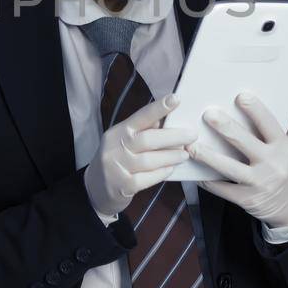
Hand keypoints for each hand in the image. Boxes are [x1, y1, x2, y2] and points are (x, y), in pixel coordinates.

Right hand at [84, 93, 197, 216]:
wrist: (95, 189)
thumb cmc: (116, 160)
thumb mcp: (123, 141)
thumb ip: (142, 131)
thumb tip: (165, 119)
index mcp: (117, 132)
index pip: (140, 117)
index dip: (158, 108)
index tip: (176, 98)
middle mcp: (115, 148)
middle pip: (148, 139)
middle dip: (173, 136)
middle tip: (192, 135)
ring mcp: (117, 168)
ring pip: (149, 160)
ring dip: (171, 156)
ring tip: (185, 154)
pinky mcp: (122, 186)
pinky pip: (147, 179)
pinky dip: (161, 173)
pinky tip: (171, 169)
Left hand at [187, 89, 287, 229]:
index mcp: (284, 148)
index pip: (269, 125)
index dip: (256, 110)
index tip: (241, 96)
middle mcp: (272, 165)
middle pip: (245, 143)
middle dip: (225, 127)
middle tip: (208, 114)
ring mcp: (259, 183)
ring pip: (229, 167)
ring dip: (208, 156)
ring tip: (191, 145)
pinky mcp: (247, 199)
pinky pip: (223, 189)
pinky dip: (207, 181)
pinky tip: (194, 172)